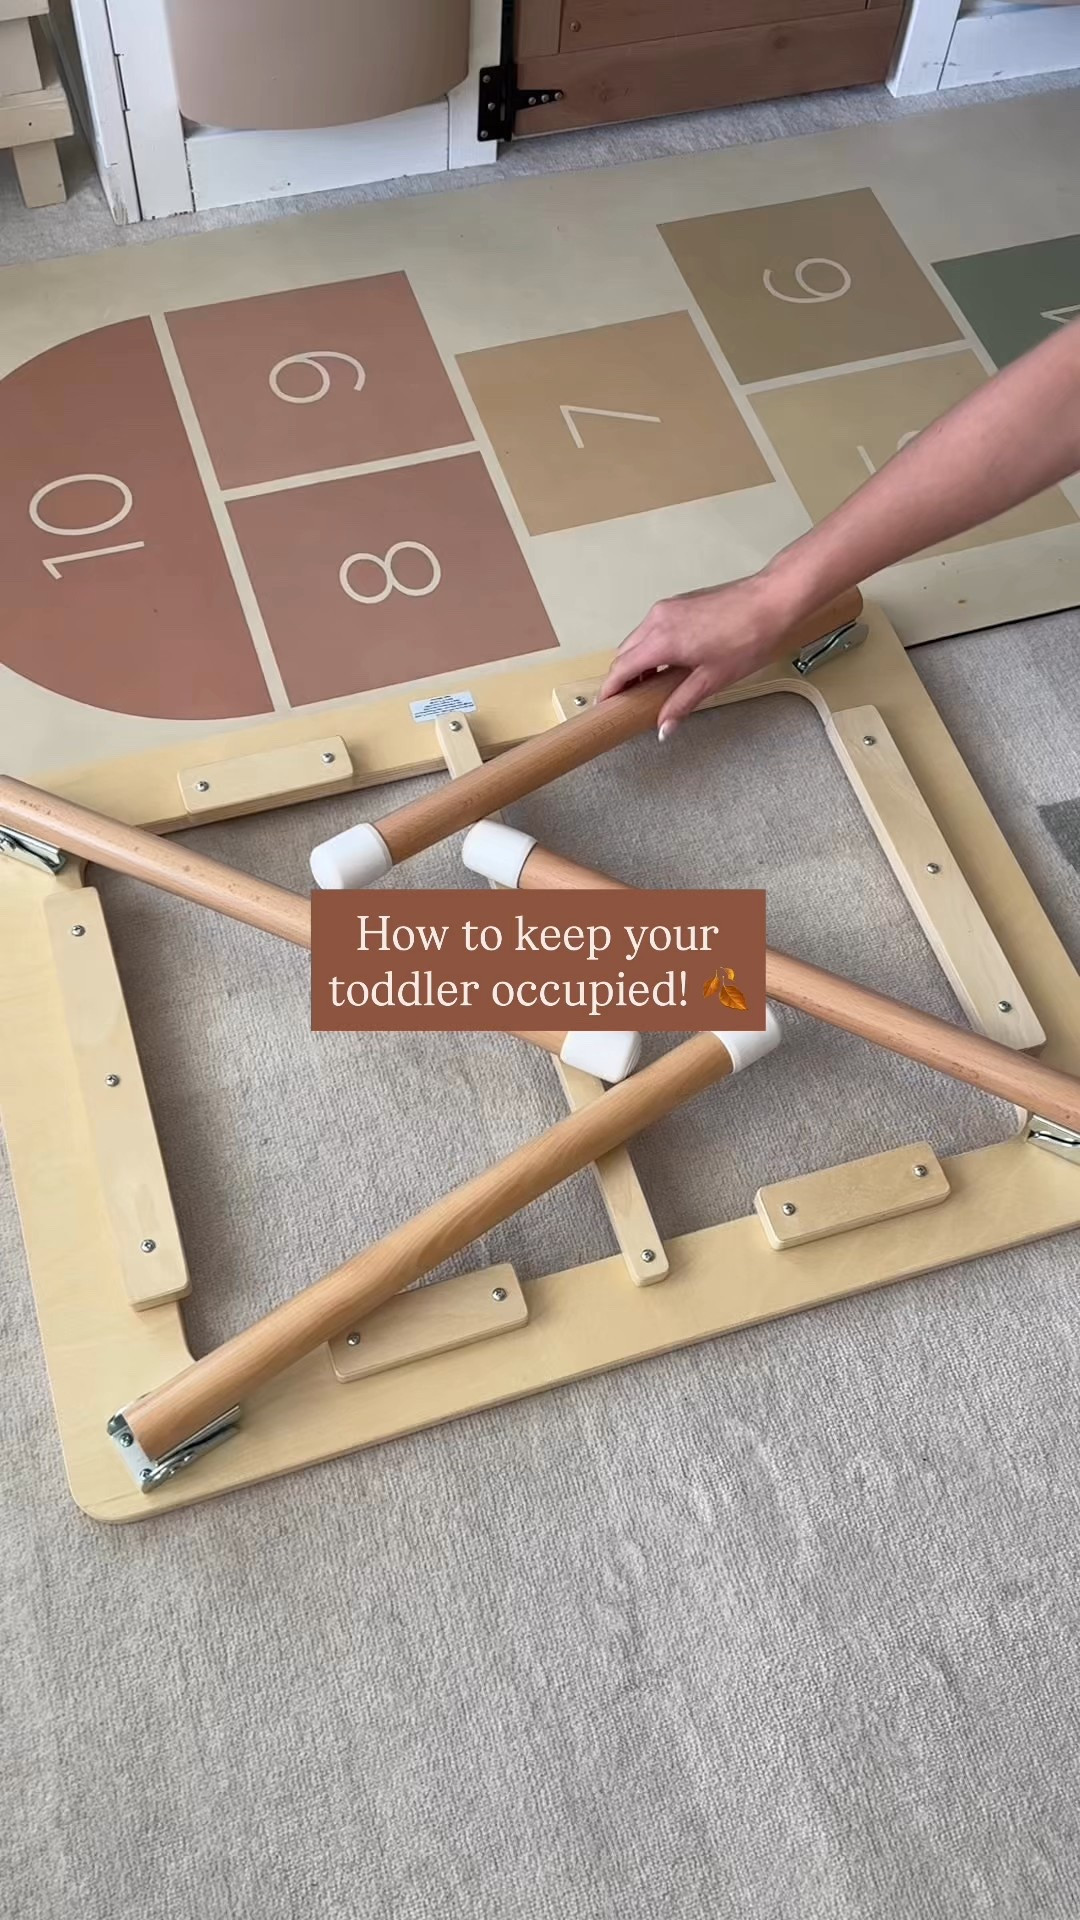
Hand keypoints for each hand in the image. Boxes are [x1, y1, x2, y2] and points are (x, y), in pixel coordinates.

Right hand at [598, 571, 804, 737]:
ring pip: (637, 638)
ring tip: (651, 685)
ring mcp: (668, 607)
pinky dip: (651, 646)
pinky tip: (668, 662)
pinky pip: (652, 627)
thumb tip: (664, 726)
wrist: (772, 600)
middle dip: (622, 677)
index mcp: (662, 641)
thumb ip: (681, 704)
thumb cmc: (749, 636)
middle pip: (624, 653)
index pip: (621, 668)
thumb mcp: (713, 679)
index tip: (606, 705)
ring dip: (637, 661)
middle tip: (630, 701)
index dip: (610, 689)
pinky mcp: (679, 602)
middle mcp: (657, 620)